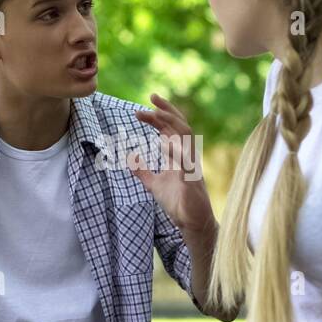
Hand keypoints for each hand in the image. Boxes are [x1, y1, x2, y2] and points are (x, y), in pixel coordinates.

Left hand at [131, 94, 213, 235]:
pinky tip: (163, 142)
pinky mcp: (191, 180)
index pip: (172, 128)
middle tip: (150, 99)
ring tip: (155, 115)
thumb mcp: (154, 184)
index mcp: (180, 155)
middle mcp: (188, 156)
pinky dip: (175, 150)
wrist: (191, 223)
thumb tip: (129, 157)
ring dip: (171, 124)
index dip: (161, 115)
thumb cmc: (177, 203)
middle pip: (180, 125)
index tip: (145, 105)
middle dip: (166, 111)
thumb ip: (142, 171)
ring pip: (186, 137)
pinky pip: (185, 161)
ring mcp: (191, 166)